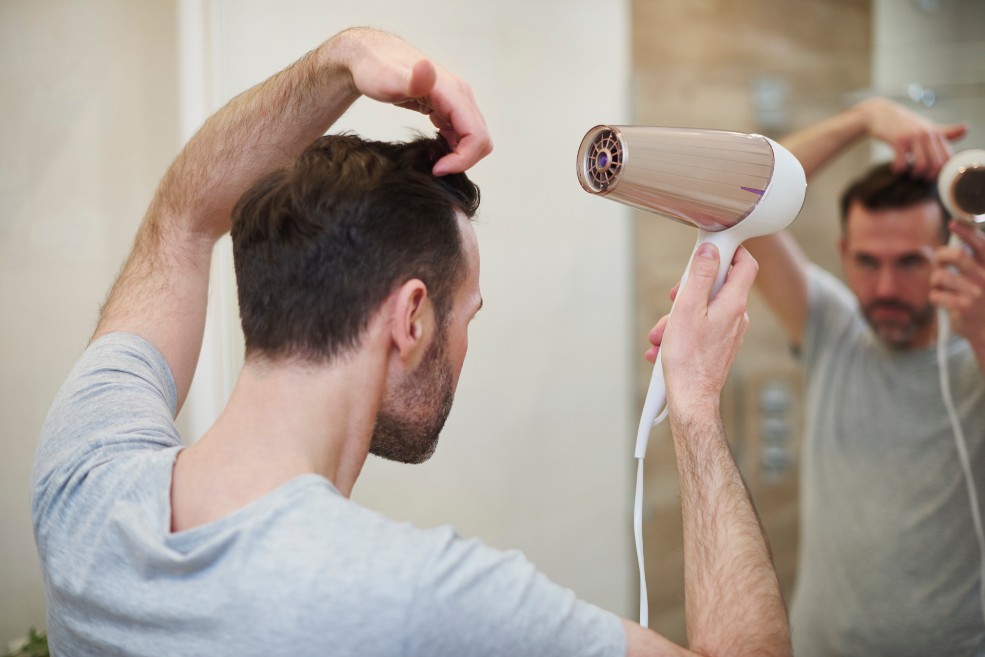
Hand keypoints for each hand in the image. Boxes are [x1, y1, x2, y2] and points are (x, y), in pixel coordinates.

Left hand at [330, 27, 492, 174]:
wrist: (370, 58)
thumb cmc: (376, 69)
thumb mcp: (388, 79)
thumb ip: (410, 79)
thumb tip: (427, 69)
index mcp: (453, 92)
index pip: (476, 136)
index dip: (462, 159)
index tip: (436, 169)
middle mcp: (461, 96)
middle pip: (481, 139)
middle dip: (462, 161)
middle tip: (434, 169)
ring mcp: (456, 102)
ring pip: (474, 138)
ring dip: (459, 156)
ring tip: (432, 163)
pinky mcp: (448, 108)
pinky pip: (463, 134)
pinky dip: (453, 148)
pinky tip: (433, 151)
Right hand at [645, 245, 757, 414]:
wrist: (691, 399)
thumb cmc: (688, 359)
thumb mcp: (687, 309)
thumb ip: (700, 276)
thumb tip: (710, 252)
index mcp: (733, 303)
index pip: (745, 263)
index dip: (729, 250)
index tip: (708, 249)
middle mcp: (736, 316)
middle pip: (717, 286)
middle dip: (689, 290)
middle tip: (673, 298)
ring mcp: (729, 332)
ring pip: (704, 309)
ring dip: (678, 316)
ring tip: (661, 334)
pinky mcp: (720, 345)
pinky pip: (701, 327)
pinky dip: (682, 332)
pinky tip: (665, 346)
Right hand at [855, 97, 965, 177]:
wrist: (880, 114)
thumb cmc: (904, 123)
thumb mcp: (926, 126)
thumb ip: (945, 132)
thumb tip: (967, 129)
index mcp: (936, 133)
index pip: (947, 158)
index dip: (941, 172)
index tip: (930, 176)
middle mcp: (927, 134)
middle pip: (936, 164)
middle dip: (928, 176)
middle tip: (919, 178)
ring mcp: (912, 137)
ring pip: (921, 165)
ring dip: (914, 175)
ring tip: (908, 174)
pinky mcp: (897, 140)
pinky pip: (903, 162)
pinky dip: (899, 170)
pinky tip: (895, 168)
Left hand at [932, 220, 984, 347]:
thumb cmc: (984, 302)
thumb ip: (975, 263)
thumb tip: (954, 243)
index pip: (982, 244)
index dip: (966, 232)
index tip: (953, 224)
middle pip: (956, 255)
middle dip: (941, 256)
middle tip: (940, 262)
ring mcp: (977, 293)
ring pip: (940, 276)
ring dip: (935, 281)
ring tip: (943, 287)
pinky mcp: (964, 307)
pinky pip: (936, 295)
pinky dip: (935, 297)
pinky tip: (945, 302)